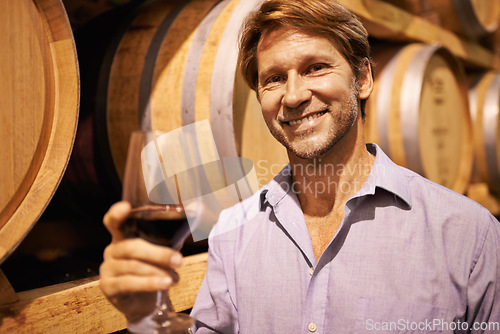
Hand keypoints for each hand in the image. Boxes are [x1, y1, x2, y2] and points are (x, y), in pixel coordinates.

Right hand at [99, 201, 182, 322]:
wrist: (147, 301)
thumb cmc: (156, 267)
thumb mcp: (166, 248)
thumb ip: (176, 231)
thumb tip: (196, 208)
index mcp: (123, 236)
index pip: (114, 221)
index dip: (117, 213)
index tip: (126, 207)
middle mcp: (112, 249)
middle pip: (132, 247)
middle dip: (158, 254)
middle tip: (178, 260)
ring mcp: (108, 268)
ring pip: (133, 266)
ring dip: (157, 271)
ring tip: (175, 277)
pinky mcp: (108, 287)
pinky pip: (129, 283)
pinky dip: (149, 283)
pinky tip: (164, 284)